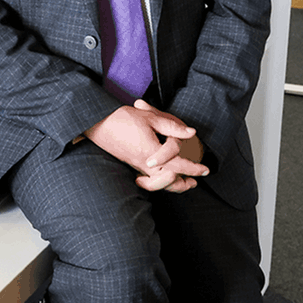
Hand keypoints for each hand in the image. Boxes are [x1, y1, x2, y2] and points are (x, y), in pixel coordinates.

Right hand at [83, 100, 208, 193]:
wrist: (96, 123)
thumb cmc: (122, 118)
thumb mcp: (149, 117)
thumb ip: (172, 126)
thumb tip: (191, 132)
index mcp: (151, 152)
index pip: (178, 165)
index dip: (194, 168)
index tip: (205, 169)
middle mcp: (144, 163)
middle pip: (169, 181)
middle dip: (185, 182)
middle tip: (196, 181)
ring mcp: (136, 166)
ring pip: (158, 184)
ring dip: (172, 185)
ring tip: (183, 183)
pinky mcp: (130, 165)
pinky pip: (147, 180)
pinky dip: (158, 183)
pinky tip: (162, 178)